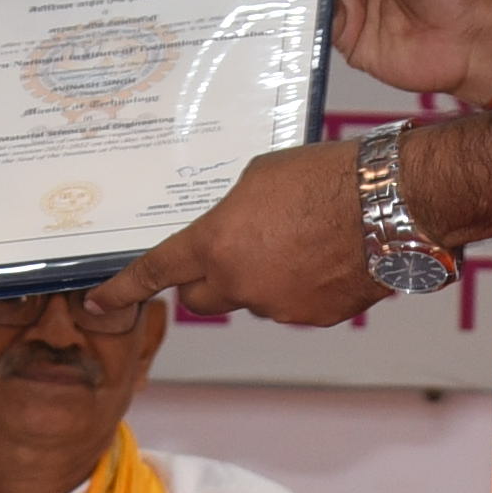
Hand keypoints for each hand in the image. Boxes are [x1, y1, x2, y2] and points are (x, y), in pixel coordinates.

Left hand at [105, 142, 385, 328]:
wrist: (391, 200)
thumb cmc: (327, 175)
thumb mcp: (259, 176)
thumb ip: (231, 211)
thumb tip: (230, 228)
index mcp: (216, 244)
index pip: (155, 272)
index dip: (123, 290)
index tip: (100, 302)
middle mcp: (241, 284)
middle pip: (203, 298)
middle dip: (208, 281)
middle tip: (233, 252)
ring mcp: (279, 306)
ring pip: (254, 299)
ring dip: (264, 278)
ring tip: (302, 239)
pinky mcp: (316, 317)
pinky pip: (294, 306)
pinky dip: (302, 287)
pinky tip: (326, 256)